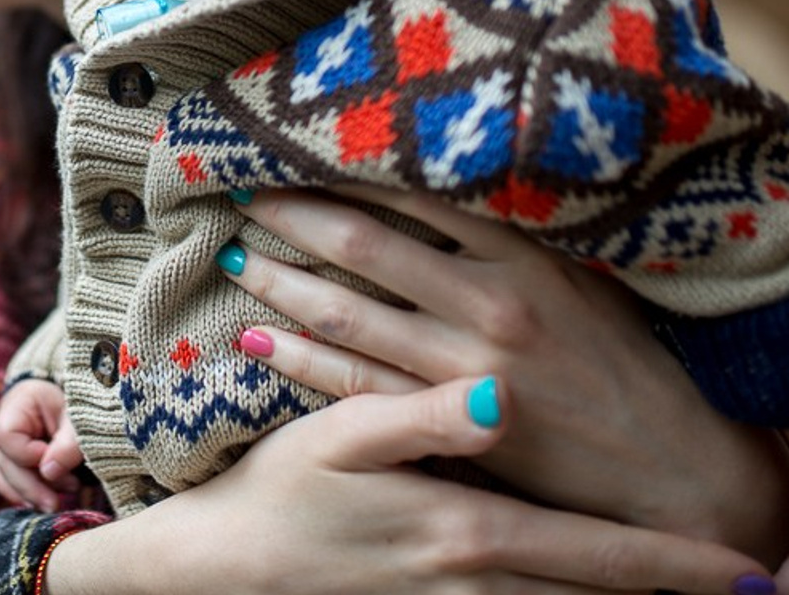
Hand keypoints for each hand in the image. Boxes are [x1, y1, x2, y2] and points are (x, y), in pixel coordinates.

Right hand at [0, 379, 84, 511]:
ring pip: (4, 478)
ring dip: (29, 495)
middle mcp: (4, 425)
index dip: (27, 455)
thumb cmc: (78, 406)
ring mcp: (5, 445)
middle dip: (30, 487)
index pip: (6, 436)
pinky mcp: (12, 462)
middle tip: (54, 504)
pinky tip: (47, 500)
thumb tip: (49, 472)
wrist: (80, 403)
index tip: (54, 463)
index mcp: (18, 405)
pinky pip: (9, 484)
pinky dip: (26, 496)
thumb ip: (68, 443)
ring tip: (56, 502)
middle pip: (3, 463)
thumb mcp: (77, 419)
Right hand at [44, 376, 774, 594]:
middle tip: (745, 588)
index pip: (592, 554)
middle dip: (669, 592)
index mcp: (466, 527)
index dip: (670, 565)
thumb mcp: (342, 441)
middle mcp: (474, 577)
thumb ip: (422, 417)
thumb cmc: (286, 492)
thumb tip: (496, 397)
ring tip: (686, 590)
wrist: (235, 564)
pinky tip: (578, 585)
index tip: (746, 572)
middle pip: (593, 591)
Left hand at [222, 184, 788, 566]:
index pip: (412, 196)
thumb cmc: (620, 358)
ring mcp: (458, 371)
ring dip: (281, 281)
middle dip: (294, 214)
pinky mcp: (441, 422)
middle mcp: (485, 307)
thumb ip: (510, 234)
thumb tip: (433, 184)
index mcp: (518, 260)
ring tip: (235, 254)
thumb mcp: (578, 276)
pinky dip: (299, 359)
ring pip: (346, 314)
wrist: (662, 469)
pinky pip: (352, 383)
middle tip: (242, 191)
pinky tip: (256, 338)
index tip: (295, 151)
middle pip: (364, 246)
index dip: (345, 171)